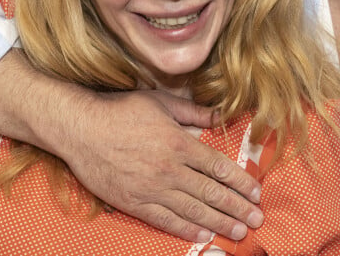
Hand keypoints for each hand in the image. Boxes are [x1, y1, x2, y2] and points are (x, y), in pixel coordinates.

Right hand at [52, 88, 263, 241]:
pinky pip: (165, 220)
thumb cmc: (123, 111)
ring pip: (193, 211)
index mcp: (180, 143)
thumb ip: (194, 112)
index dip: (241, 182)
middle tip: (257, 220)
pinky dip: (186, 230)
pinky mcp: (134, 203)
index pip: (219, 167)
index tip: (257, 192)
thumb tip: (221, 115)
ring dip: (219, 223)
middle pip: (211, 193)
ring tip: (239, 232)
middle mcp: (170, 170)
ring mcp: (152, 189)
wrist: (82, 129)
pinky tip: (203, 236)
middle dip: (237, 208)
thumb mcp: (162, 102)